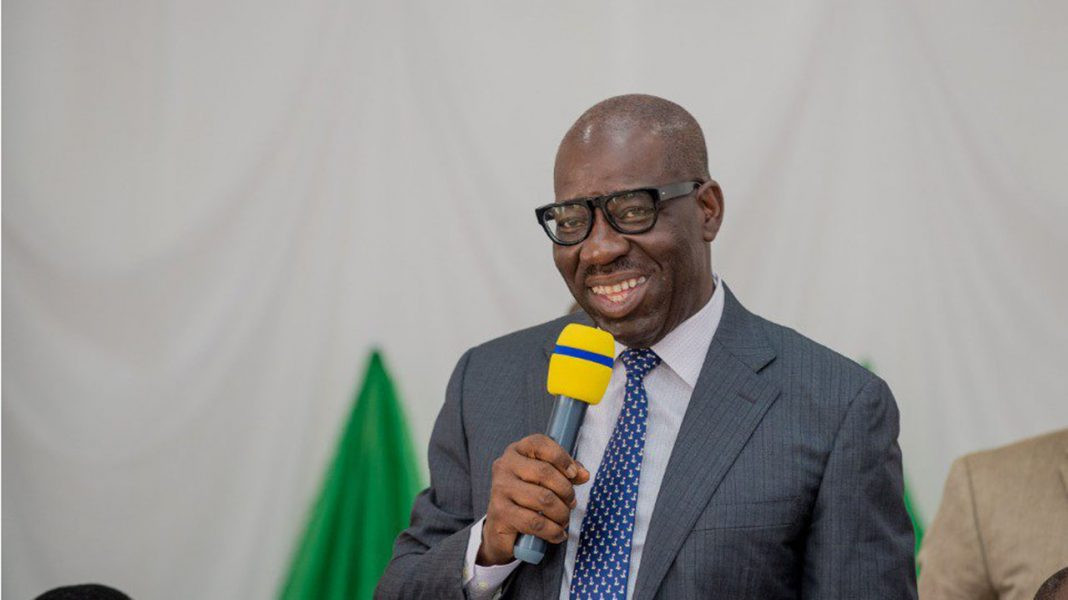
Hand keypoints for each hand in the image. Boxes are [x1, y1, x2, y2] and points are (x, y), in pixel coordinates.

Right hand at [476, 434, 590, 565]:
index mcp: (515, 452)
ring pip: (543, 498)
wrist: (499, 529)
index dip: (562, 457)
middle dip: (566, 491)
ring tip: (564, 520)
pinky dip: (553, 531)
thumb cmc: (527, 498)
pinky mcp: (500, 514)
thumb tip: (584, 474)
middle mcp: (504, 467)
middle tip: (571, 504)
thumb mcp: (545, 480)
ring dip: (561, 513)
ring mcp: (499, 490)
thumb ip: (566, 473)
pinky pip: (535, 522)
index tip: (574, 474)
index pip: (540, 443)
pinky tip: (558, 534)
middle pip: (544, 472)